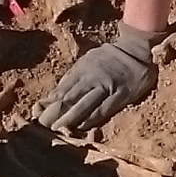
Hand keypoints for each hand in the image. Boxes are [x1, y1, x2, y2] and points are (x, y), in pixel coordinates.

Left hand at [38, 28, 156, 133]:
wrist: (137, 49)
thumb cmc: (110, 57)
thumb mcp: (88, 60)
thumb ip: (73, 76)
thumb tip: (55, 94)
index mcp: (83, 68)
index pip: (62, 88)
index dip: (50, 102)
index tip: (38, 113)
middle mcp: (92, 77)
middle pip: (71, 98)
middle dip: (56, 112)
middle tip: (44, 125)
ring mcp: (107, 86)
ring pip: (85, 105)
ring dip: (70, 118)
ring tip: (58, 128)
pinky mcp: (121, 95)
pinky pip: (104, 109)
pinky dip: (91, 119)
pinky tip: (81, 127)